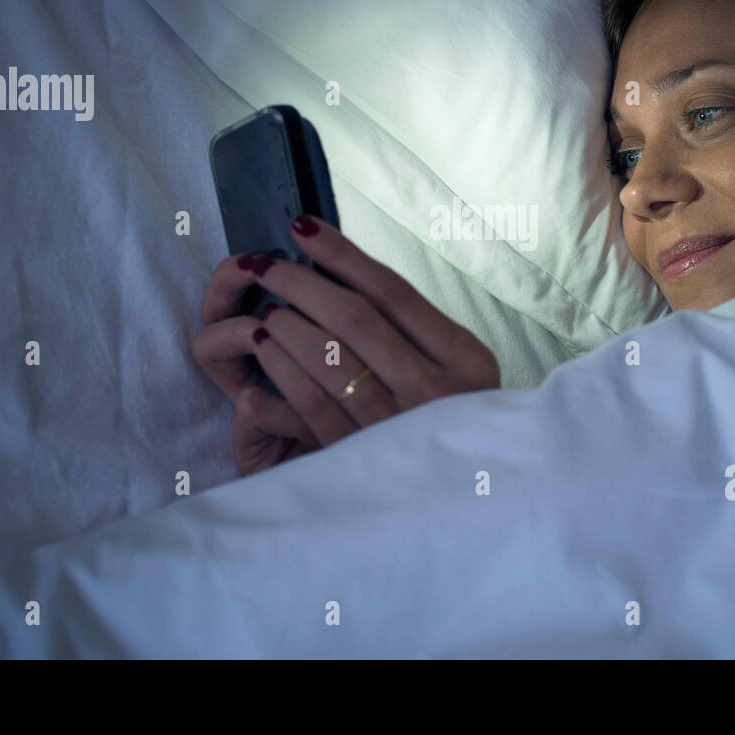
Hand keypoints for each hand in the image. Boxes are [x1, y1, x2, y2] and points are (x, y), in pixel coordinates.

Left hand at [191, 214, 500, 474]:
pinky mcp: (361, 461)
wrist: (471, 505)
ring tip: (267, 311)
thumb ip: (416, 332)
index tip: (302, 229)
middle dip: (300, 283)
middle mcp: (434, 391)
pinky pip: (310, 405)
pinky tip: (265, 353)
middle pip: (354, 318)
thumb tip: (343, 274)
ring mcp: (397, 428)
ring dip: (286, 326)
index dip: (341, 255)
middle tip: (263, 264)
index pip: (392, 292)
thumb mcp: (460, 374)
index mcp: (464, 359)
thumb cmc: (457, 423)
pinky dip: (282, 372)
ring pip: (327, 358)